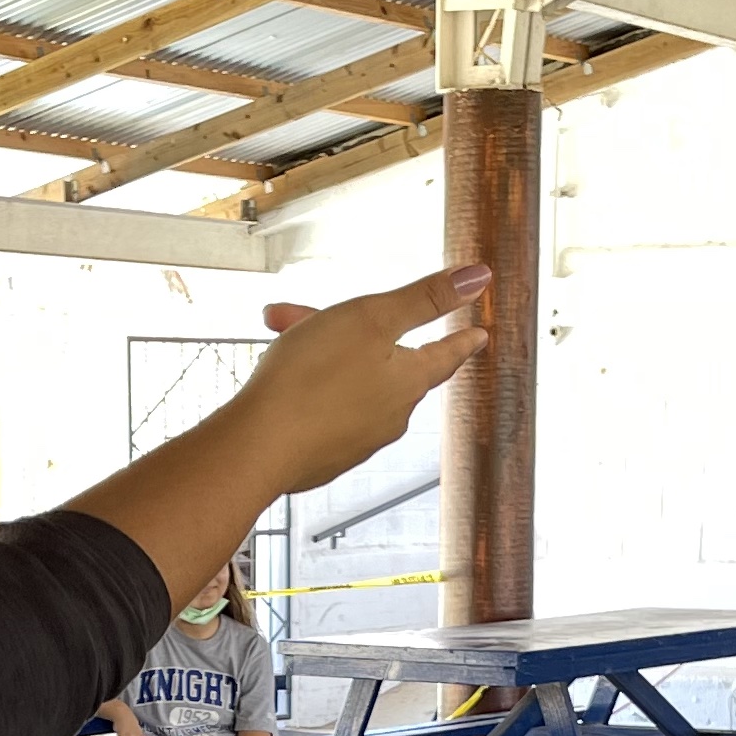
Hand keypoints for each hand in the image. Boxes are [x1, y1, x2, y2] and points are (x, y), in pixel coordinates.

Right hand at [224, 265, 492, 496]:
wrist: (258, 445)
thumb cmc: (312, 378)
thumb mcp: (372, 318)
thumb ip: (425, 298)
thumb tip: (477, 278)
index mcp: (408, 382)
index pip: (444, 356)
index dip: (459, 339)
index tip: (477, 336)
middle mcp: (390, 417)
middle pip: (380, 361)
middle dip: (343, 330)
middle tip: (296, 314)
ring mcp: (357, 441)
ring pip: (346, 382)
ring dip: (317, 354)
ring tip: (279, 336)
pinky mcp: (323, 457)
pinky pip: (322, 410)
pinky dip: (306, 389)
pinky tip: (277, 382)